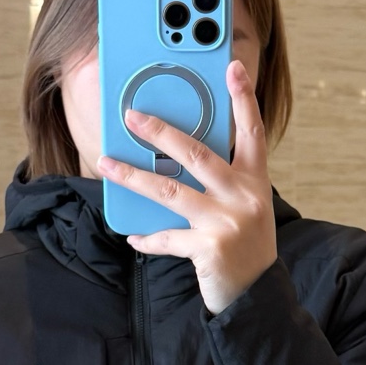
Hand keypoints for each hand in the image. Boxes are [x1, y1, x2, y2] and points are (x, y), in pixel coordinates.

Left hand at [97, 59, 276, 314]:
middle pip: (198, 154)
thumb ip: (222, 181)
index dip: (243, 98)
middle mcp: (244, 197)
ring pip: (170, 191)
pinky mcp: (210, 248)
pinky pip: (168, 238)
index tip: (232, 68)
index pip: (252, 131)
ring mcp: (227, 222)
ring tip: (108, 164)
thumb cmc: (245, 246)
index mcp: (255, 181)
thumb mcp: (244, 206)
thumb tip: (172, 157)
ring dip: (133, 176)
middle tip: (133, 115)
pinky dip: (147, 238)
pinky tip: (132, 235)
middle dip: (161, 131)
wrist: (257, 296)